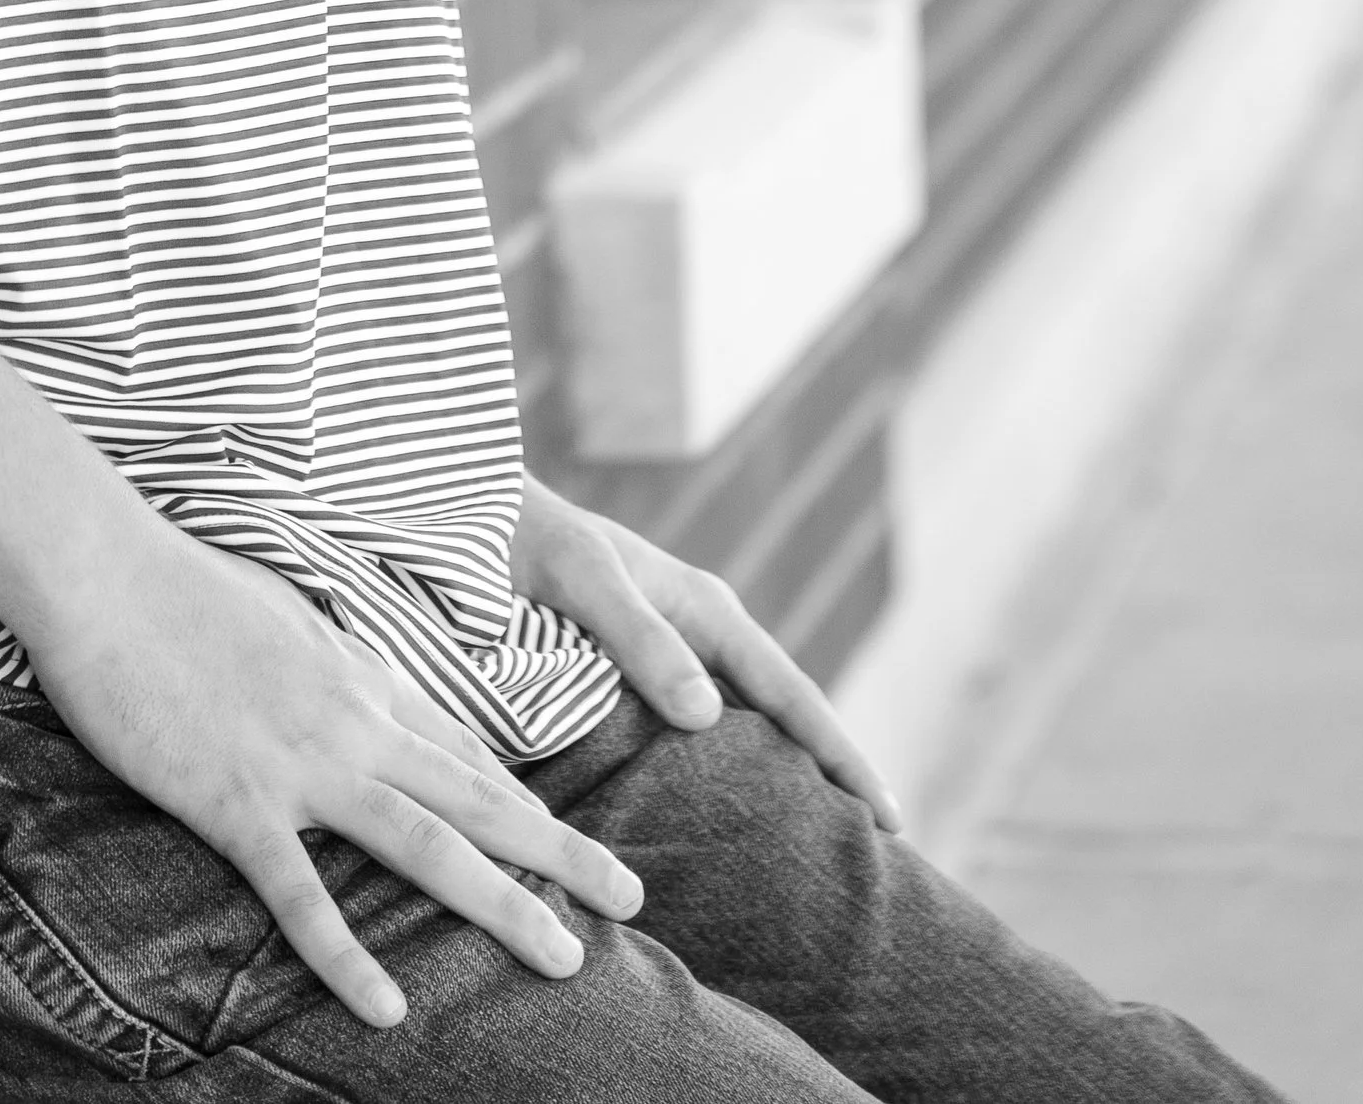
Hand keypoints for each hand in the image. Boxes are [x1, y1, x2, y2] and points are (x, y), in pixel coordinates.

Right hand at [23, 511, 643, 1027]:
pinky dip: (349, 955)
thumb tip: (362, 683)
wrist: (106, 571)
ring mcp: (301, 765)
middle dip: (562, 852)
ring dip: (503, 904)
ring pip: (426, 844)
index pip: (462, 752)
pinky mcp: (238, 801)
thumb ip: (329, 660)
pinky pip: (304, 894)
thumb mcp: (280, 616)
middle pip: (477, 799)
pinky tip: (389, 1008)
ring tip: (567, 958)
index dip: (526, 803)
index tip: (577, 845)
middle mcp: (352, 723)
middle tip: (633, 897)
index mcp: (359, 678)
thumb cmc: (179, 587)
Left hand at [512, 475, 901, 830]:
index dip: (841, 756)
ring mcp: (674, 654)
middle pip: (785, 715)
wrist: (474, 514)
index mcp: (707, 610)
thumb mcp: (587, 580)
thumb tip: (706, 716)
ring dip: (782, 776)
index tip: (889, 817)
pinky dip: (727, 771)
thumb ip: (642, 640)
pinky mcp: (638, 674)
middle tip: (877, 848)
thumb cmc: (530, 539)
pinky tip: (723, 815)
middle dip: (832, 773)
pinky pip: (700, 732)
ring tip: (814, 845)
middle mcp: (702, 634)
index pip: (793, 694)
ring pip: (746, 727)